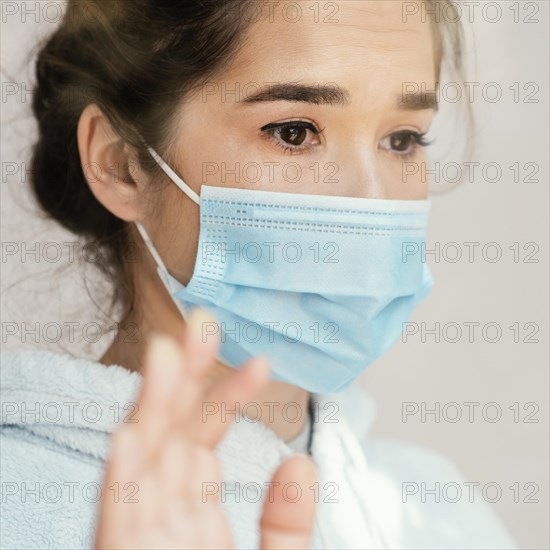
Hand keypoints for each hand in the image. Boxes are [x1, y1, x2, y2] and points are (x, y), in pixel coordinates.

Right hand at [94, 308, 317, 548]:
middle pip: (172, 434)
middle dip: (186, 376)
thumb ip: (286, 523)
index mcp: (196, 513)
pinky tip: (129, 436)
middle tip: (203, 321)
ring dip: (152, 406)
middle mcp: (166, 514)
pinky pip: (116, 521)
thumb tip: (302, 463)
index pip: (206, 439)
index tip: (259, 362)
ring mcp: (143, 539)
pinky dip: (121, 481)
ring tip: (166, 352)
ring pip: (142, 462)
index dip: (229, 396)